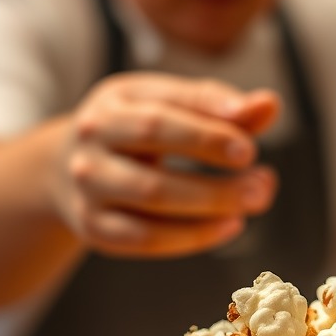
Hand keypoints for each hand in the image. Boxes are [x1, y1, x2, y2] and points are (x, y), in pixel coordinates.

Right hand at [51, 73, 280, 257]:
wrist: (66, 172)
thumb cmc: (138, 134)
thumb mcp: (170, 110)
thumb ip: (219, 108)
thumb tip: (270, 104)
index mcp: (118, 97)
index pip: (168, 99)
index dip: (212, 116)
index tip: (253, 139)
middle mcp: (94, 133)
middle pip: (155, 135)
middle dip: (212, 152)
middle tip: (262, 176)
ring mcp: (88, 182)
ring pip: (152, 193)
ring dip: (212, 199)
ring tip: (257, 199)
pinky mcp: (93, 227)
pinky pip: (145, 238)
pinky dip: (193, 236)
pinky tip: (230, 226)